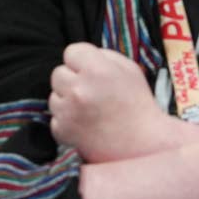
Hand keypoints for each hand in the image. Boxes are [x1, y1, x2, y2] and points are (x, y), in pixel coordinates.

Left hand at [48, 43, 167, 161]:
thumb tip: (80, 56)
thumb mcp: (129, 70)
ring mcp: (69, 111)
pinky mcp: (63, 130)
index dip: (81, 61)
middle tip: (92, 93)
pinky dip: (66, 123)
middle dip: (72, 80)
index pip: (71, 52)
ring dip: (67, 101)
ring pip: (54, 96)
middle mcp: (79, 88)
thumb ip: (103, 55)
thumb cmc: (137, 105)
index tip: (91, 73)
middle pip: (58, 73)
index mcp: (97, 69)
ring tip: (90, 111)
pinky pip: (54, 119)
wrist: (144, 146)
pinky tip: (85, 125)